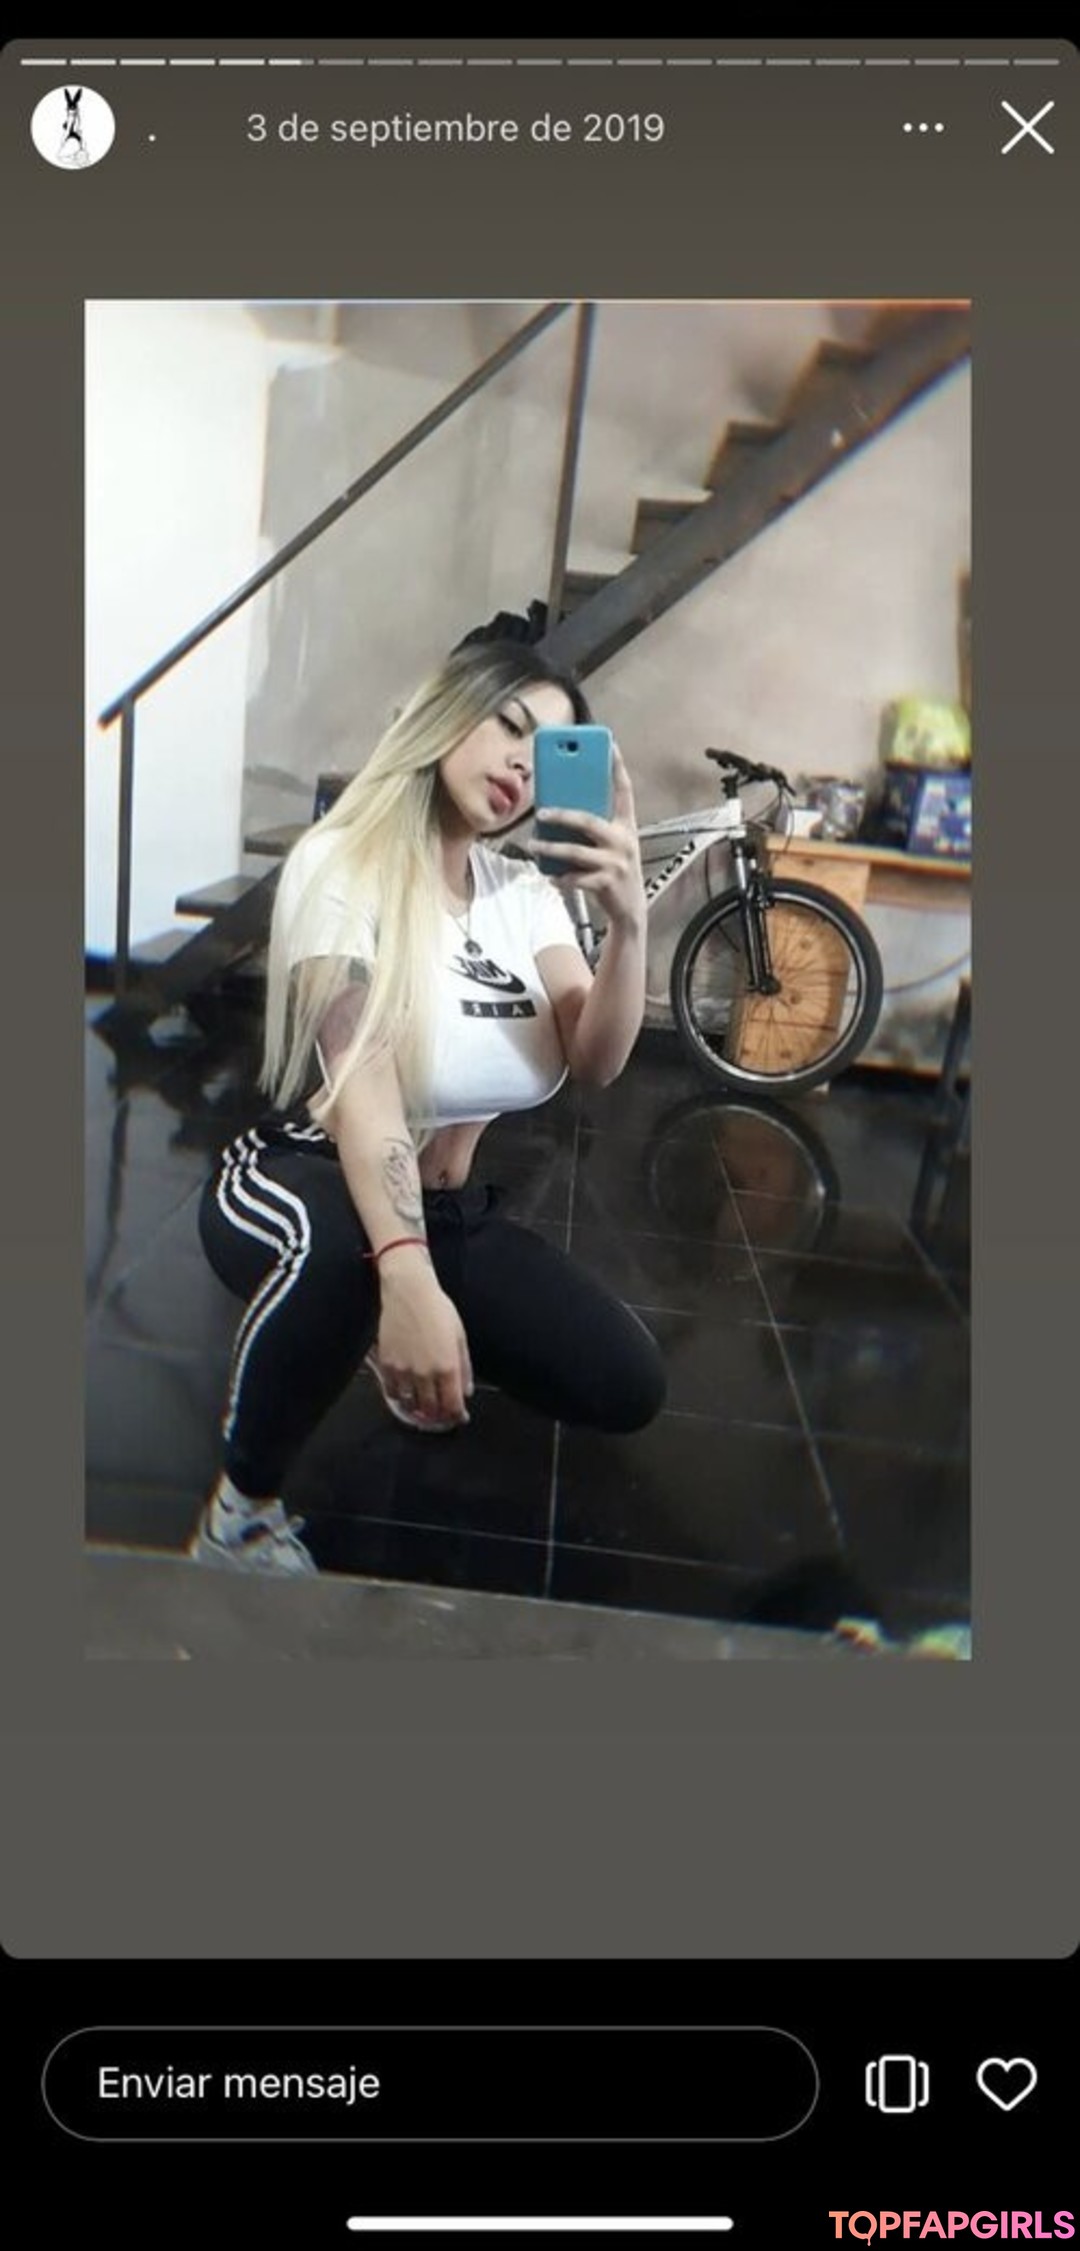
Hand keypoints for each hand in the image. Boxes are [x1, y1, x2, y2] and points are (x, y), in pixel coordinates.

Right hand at [376, 1257, 473, 1423]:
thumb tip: (465, 1391)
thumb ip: (464, 1367)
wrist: (409, 1292)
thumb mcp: (460, 1336)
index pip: (452, 1405)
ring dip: (419, 1409)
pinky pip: (392, 1392)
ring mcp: (404, 1370)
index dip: (456, 1416)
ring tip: (423, 1406)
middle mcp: (425, 1373)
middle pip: (431, 1409)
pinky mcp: (387, 1364)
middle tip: (441, 1413)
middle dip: (439, 1415)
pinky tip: (406, 1394)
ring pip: (411, 1404)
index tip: (459, 1417)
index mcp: (447, 1367)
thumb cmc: (437, 1309)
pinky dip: (400, 1397)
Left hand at [529, 743, 646, 933]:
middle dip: (562, 815)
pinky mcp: (606, 883)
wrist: (631, 909)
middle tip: (541, 813)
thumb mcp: (614, 844)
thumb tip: (559, 813)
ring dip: (550, 849)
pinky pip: (575, 878)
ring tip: (533, 846)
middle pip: (589, 820)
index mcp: (627, 826)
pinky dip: (560, 878)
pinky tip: (551, 877)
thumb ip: (596, 828)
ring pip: (575, 851)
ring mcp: (616, 863)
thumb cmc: (616, 871)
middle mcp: (624, 840)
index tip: (610, 744)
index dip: (617, 767)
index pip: (624, 790)